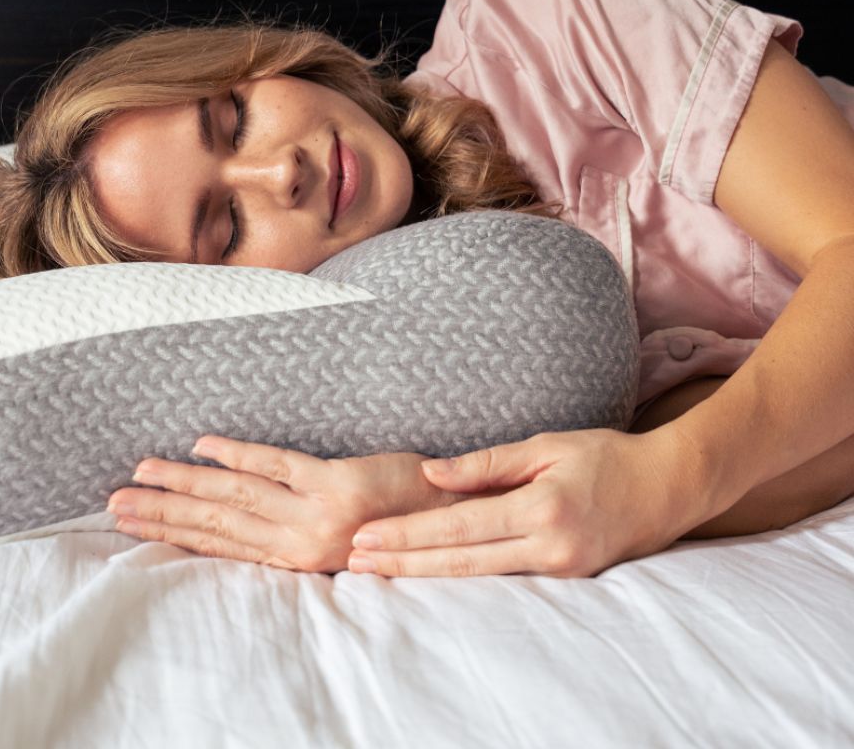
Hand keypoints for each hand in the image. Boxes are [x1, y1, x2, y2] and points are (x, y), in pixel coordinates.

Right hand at [107, 436, 475, 573]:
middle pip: (214, 523)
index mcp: (298, 558)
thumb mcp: (347, 546)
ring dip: (182, 486)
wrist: (458, 516)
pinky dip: (236, 454)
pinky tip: (203, 446)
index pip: (220, 545)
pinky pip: (276, 465)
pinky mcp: (336, 482)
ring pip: (233, 497)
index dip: (172, 532)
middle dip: (162, 512)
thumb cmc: (402, 525)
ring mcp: (314, 513)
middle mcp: (298, 542)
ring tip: (140, 476)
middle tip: (114, 502)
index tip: (132, 522)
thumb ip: (300, 538)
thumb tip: (250, 527)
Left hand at [347, 426, 705, 578]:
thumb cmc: (607, 456)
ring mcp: (560, 569)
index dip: (409, 534)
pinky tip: (428, 572)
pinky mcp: (566, 578)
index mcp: (542, 509)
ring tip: (379, 570)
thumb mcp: (547, 446)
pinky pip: (502, 577)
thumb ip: (487, 464)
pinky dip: (460, 575)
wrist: (670, 488)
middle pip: (460, 561)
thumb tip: (430, 473)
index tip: (367, 536)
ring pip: (477, 576)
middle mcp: (549, 547)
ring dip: (423, 573)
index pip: (459, 527)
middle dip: (404, 561)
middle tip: (356, 560)